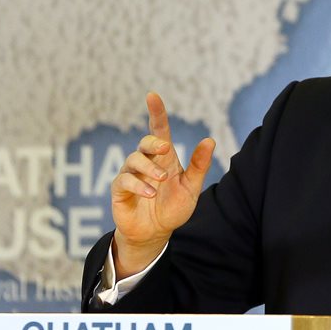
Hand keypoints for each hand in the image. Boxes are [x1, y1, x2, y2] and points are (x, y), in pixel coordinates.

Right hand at [110, 92, 214, 276]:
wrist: (155, 233)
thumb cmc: (173, 208)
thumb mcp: (191, 188)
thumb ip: (199, 166)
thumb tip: (210, 140)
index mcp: (165, 159)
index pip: (159, 130)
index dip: (156, 112)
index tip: (152, 96)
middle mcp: (146, 163)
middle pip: (145, 142)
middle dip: (153, 142)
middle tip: (166, 150)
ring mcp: (131, 175)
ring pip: (134, 160)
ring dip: (149, 168)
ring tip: (161, 181)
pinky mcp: (120, 190)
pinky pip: (124, 180)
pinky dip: (138, 185)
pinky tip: (150, 193)